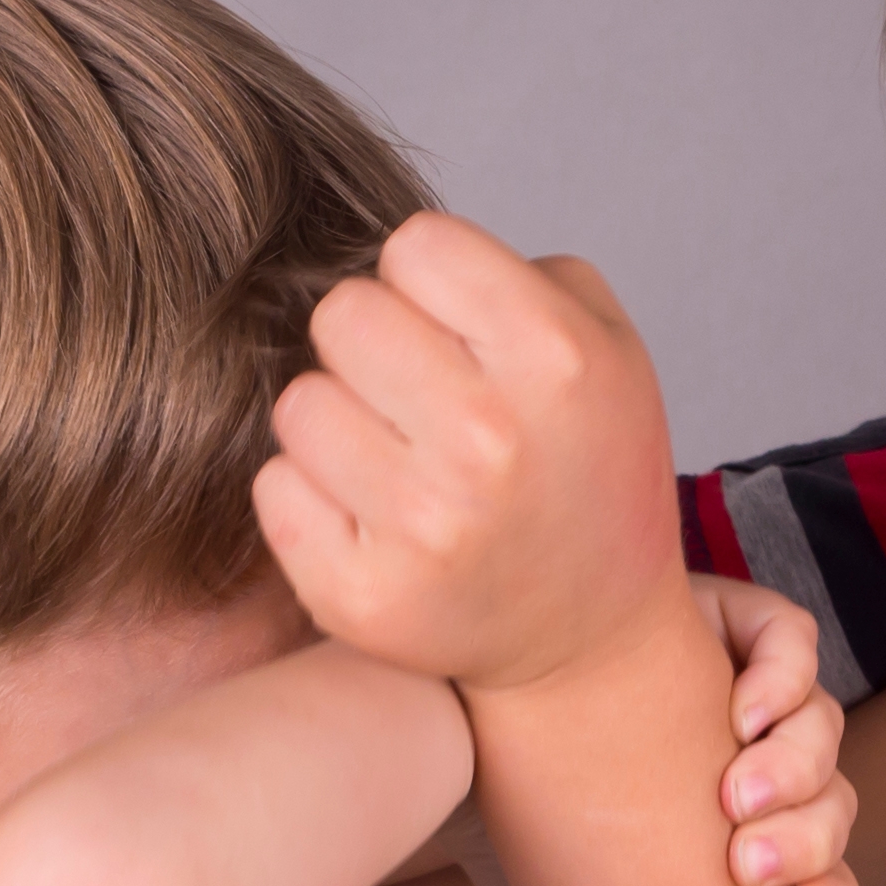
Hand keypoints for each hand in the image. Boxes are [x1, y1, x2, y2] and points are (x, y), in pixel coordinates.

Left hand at [255, 216, 702, 692]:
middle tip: (415, 400)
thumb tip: (404, 257)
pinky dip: (311, 498)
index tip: (454, 334)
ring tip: (395, 462)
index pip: (414, 246)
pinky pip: (275, 489)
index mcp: (553, 360)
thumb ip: (523, 274)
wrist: (593, 639)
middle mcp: (487, 439)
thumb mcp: (610, 352)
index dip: (428, 284)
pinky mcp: (362, 595)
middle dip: (373, 348)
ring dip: (337, 425)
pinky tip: (369, 518)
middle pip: (342, 314)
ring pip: (298, 405)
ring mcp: (421, 525)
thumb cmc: (589, 475)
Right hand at [460, 574, 858, 885]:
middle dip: (814, 836)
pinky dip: (785, 674)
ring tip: (740, 794)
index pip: (825, 869)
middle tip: (754, 865)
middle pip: (834, 796)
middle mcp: (746, 759)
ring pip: (821, 722)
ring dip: (802, 765)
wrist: (427, 730)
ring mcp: (734, 680)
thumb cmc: (500, 829)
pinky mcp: (710, 612)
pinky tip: (743, 715)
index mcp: (734, 836)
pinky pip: (788, 636)